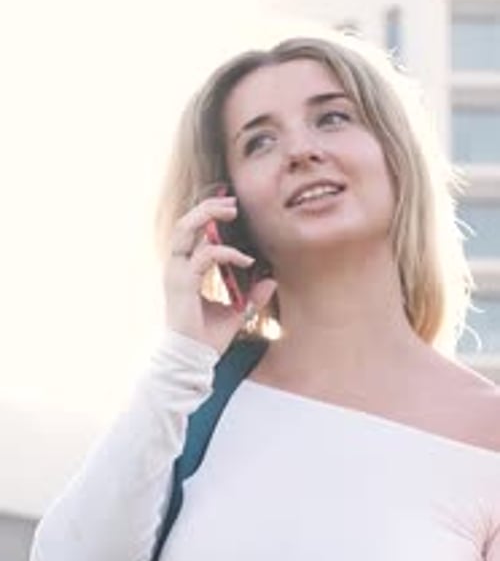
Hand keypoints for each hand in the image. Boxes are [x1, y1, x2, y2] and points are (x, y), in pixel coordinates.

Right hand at [162, 195, 276, 354]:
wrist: (192, 359)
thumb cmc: (207, 339)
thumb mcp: (237, 313)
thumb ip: (252, 296)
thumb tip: (270, 280)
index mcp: (184, 271)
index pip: (191, 234)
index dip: (208, 216)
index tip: (231, 208)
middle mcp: (176, 268)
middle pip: (184, 224)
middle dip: (207, 207)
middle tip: (232, 202)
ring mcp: (176, 274)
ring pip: (185, 230)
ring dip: (208, 215)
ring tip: (231, 209)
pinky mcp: (182, 283)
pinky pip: (205, 256)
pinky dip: (227, 253)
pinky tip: (246, 260)